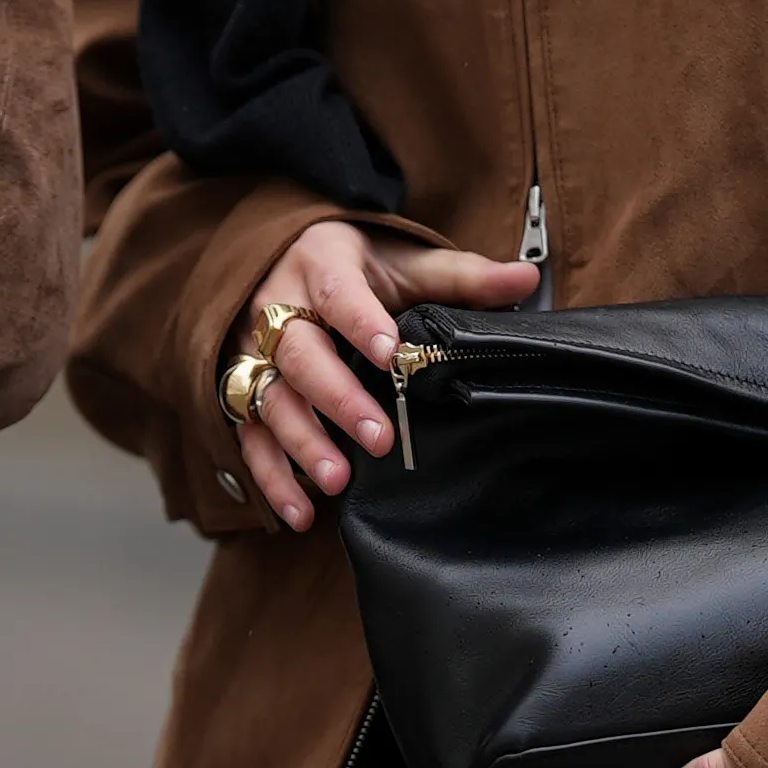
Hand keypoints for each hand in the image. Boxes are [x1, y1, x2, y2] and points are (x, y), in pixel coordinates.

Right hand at [230, 222, 541, 530]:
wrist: (281, 256)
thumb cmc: (348, 263)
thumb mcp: (402, 260)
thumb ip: (460, 276)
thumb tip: (526, 278)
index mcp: (318, 267)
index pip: (337, 294)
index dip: (360, 322)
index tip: (388, 352)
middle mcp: (276, 309)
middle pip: (299, 355)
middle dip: (337, 400)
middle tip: (378, 437)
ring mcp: (252, 353)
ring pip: (270, 400)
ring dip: (301, 444)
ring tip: (337, 480)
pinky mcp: (241, 391)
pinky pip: (250, 437)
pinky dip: (272, 478)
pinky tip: (301, 511)